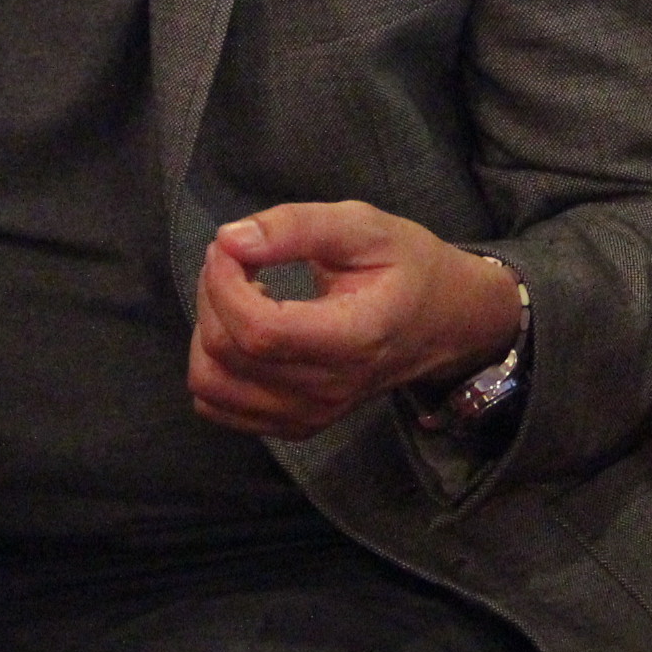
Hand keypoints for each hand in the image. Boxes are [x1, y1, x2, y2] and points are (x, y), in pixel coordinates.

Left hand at [189, 201, 521, 439]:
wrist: (444, 323)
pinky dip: (214, 365)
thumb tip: (231, 240)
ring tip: (239, 294)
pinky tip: (244, 330)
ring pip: (212, 385)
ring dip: (206, 331)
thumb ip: (298, 227)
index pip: (259, 331)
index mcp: (354, 338)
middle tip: (236, 257)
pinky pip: (220, 406)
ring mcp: (311, 414)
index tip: (230, 245)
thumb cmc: (408, 267)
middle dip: (213, 294)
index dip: (224, 283)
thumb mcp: (365, 226)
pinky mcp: (296, 424)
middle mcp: (330, 389)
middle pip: (229, 353)